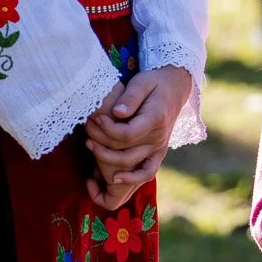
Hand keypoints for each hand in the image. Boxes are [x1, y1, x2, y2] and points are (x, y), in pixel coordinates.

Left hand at [84, 66, 192, 205]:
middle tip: (87, 129)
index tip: (96, 117)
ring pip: (130, 164)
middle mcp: (159, 137)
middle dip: (100, 143)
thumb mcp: (142, 82)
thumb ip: (130, 97)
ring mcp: (159, 147)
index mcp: (155, 119)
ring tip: (90, 146)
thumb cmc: (154, 83)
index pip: (127, 134)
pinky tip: (113, 179)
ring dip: (106, 160)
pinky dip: (132, 179)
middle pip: (124, 152)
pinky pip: (147, 172)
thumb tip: (116, 112)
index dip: (107, 129)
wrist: (174, 88)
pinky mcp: (158, 152)